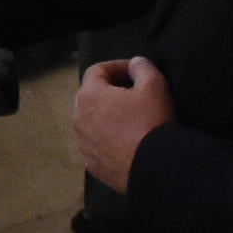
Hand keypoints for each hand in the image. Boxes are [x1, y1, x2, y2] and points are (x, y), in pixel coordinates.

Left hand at [73, 57, 176, 191]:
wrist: (153, 169)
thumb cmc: (150, 122)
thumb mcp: (154, 85)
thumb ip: (142, 67)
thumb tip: (134, 64)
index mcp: (89, 95)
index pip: (97, 70)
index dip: (117, 66)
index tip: (135, 72)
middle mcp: (78, 118)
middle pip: (90, 95)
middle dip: (109, 90)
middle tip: (132, 93)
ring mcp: (82, 144)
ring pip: (91, 122)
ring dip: (106, 116)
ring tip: (129, 118)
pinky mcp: (91, 165)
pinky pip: (96, 144)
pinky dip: (107, 138)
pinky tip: (126, 141)